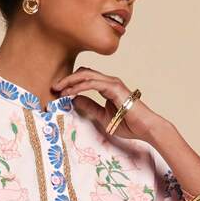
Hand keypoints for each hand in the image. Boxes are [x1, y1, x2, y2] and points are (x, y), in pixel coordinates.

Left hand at [51, 65, 165, 140]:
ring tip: (58, 90)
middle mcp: (109, 81)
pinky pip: (92, 83)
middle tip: (54, 87)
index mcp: (107, 86)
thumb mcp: (102, 116)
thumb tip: (75, 100)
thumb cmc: (128, 124)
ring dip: (70, 81)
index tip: (58, 91)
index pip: (85, 78)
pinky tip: (69, 93)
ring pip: (86, 75)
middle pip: (83, 73)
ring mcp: (112, 83)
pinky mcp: (114, 88)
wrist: (145, 127)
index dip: (71, 83)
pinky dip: (79, 87)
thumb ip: (90, 107)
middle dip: (67, 79)